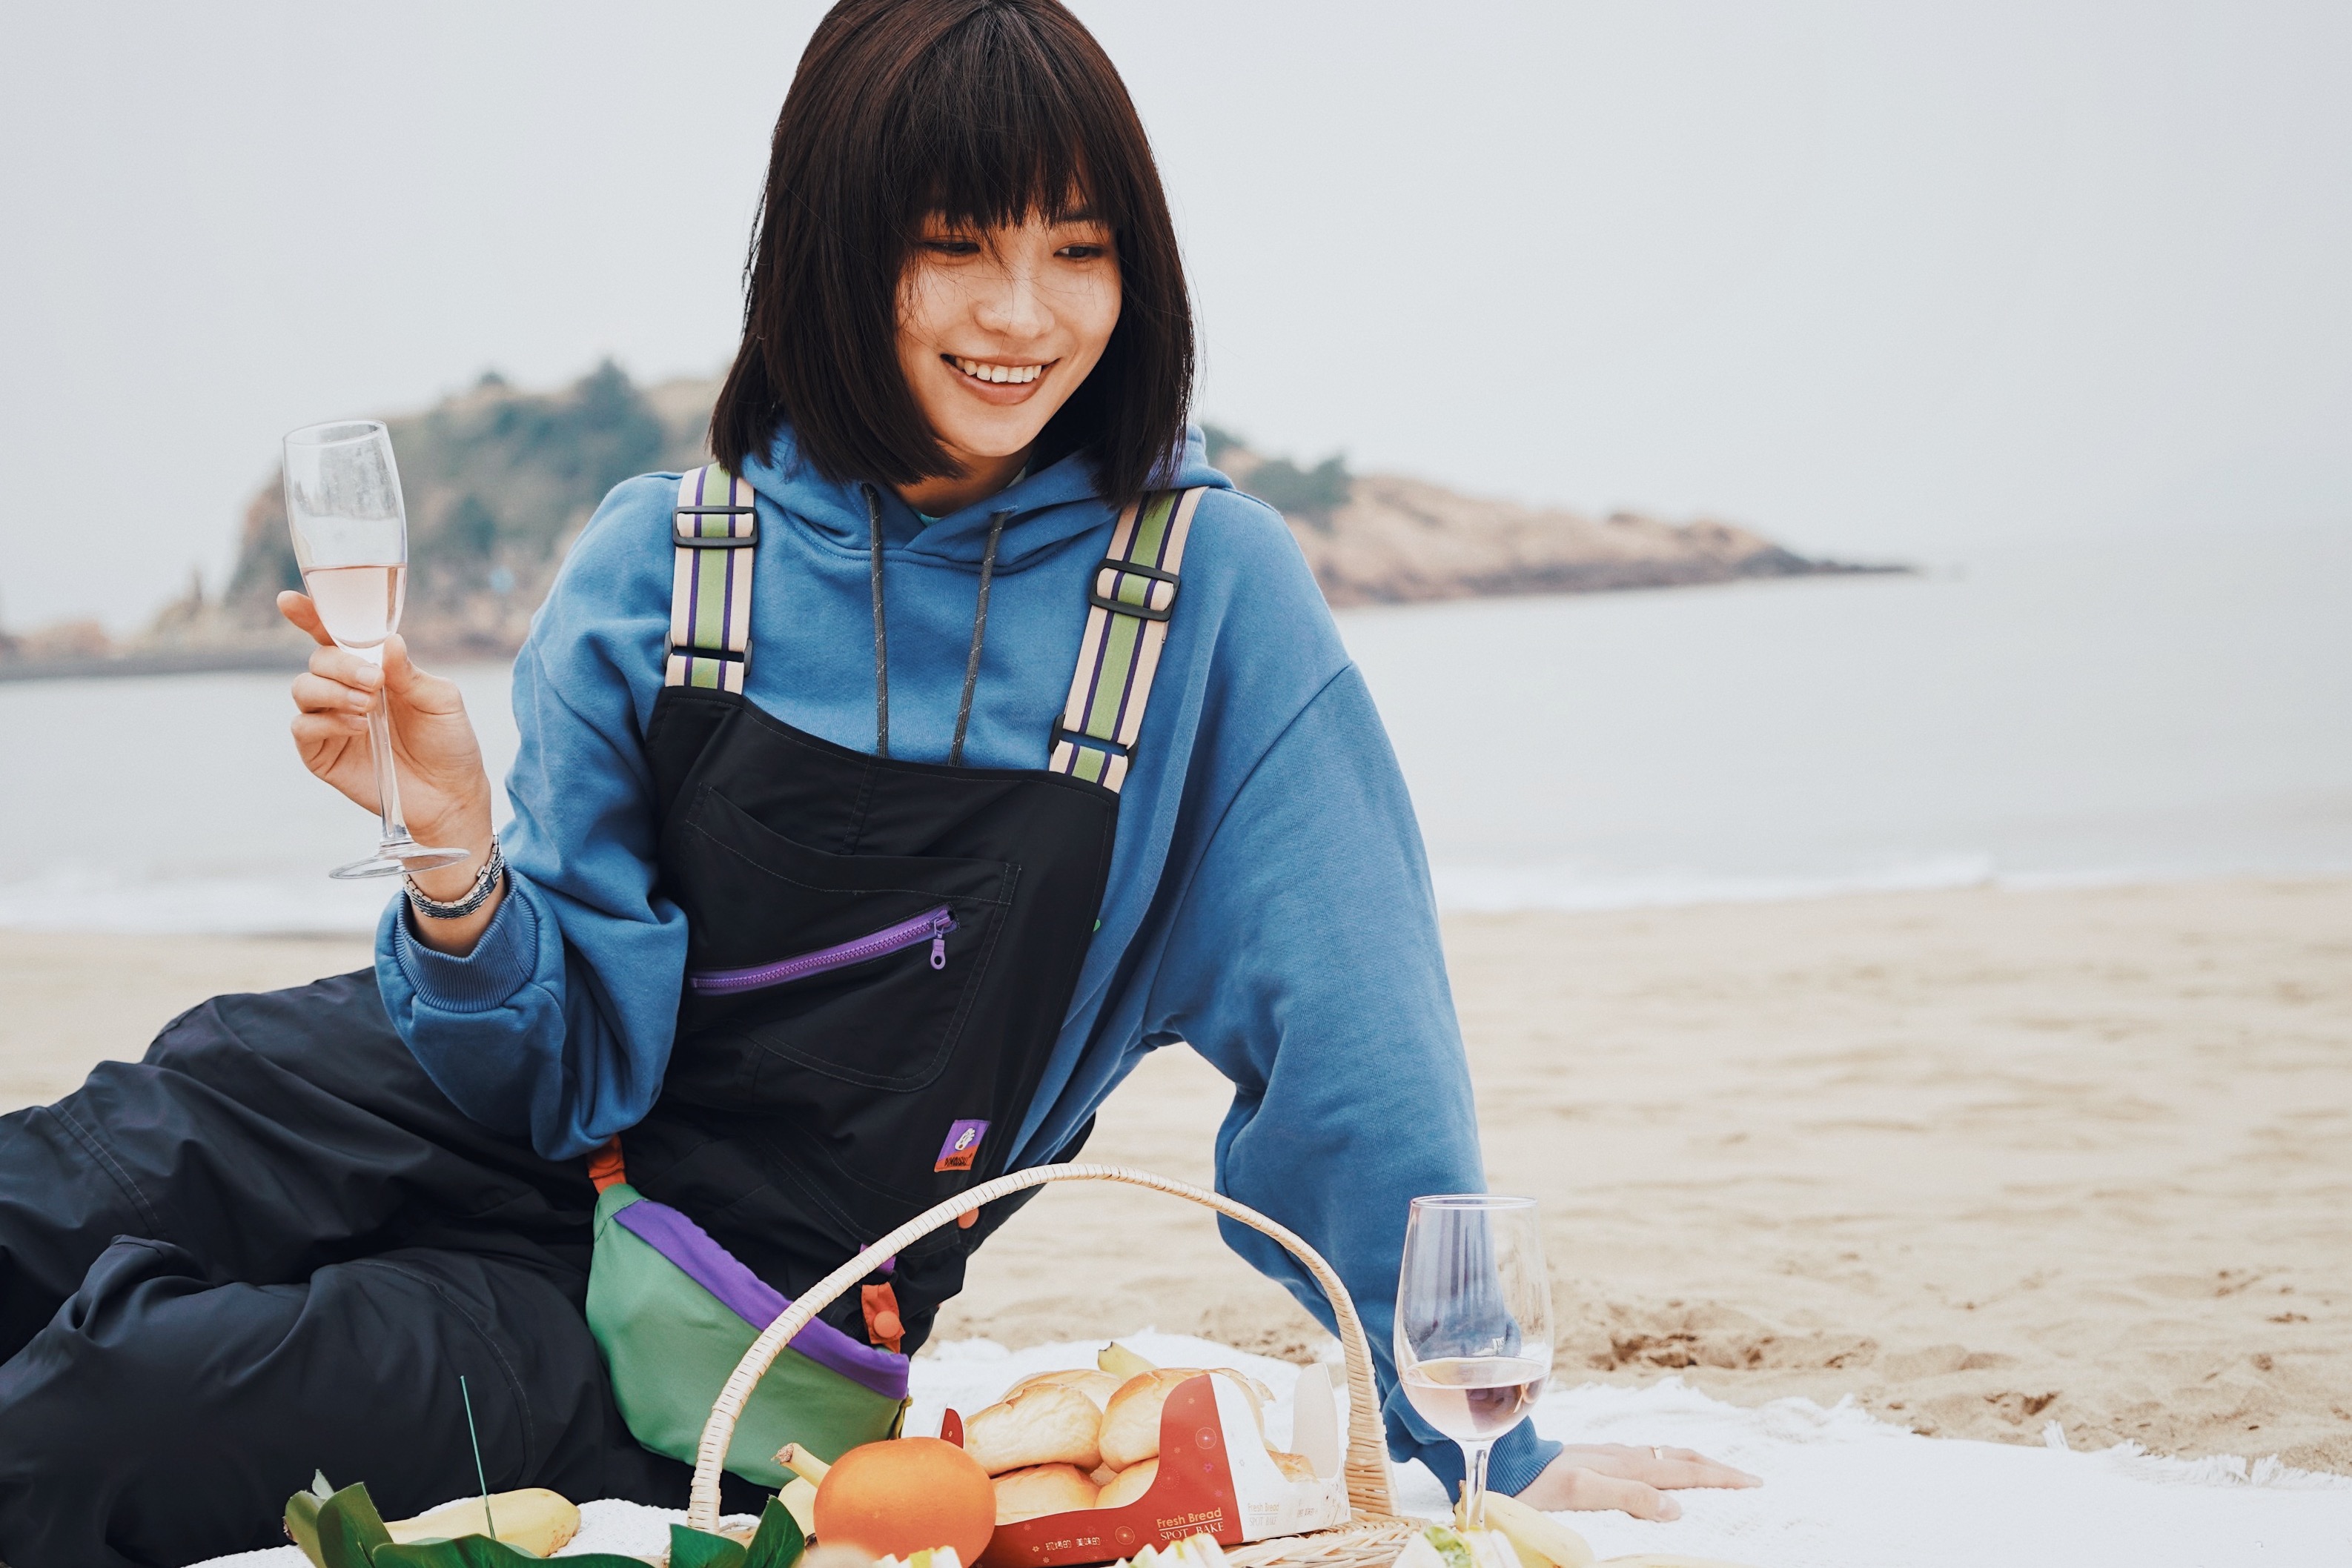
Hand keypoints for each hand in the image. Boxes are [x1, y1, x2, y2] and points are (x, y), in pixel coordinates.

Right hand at [281, 591, 498, 928]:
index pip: (334, 636)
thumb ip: (411, 672)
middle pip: (317, 659)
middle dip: (340, 664)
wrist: (451, 794)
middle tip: (374, 683)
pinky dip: (327, 721)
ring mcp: (330, 721)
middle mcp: (346, 690)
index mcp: (373, 670)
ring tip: (368, 706)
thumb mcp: (441, 700)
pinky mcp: (322, 753)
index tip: (290, 601)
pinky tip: (358, 727)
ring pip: (302, 688)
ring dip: (333, 691)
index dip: (310, 615)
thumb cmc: (449, 743)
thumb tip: (386, 643)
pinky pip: (302, 726)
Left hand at [1514, 1443, 1759, 1520]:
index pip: (1685, 1470)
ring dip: (1693, 1463)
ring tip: (1714, 1471)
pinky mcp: (1592, 1459)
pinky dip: (1666, 1464)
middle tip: (1748, 1479)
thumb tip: (1677, 1508)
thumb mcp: (1580, 1492)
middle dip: (1716, 1467)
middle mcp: (1620, 1456)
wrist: (1500, 1462)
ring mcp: (1607, 1455)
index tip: (1754, 1483)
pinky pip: (1643, 1459)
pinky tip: (1660, 1469)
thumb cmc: (1535, 1483)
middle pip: (1679, 1458)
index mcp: (1625, 1465)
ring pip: (1662, 1456)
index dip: (1720, 1477)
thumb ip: (1628, 1495)